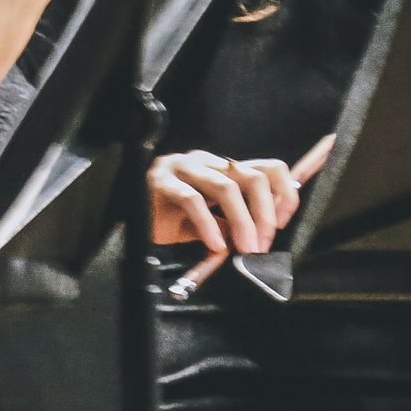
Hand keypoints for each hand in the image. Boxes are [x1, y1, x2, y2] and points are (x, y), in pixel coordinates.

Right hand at [150, 150, 298, 254]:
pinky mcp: (161, 180)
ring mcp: (183, 167)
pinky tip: (214, 245)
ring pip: (227, 186)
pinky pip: (192, 200)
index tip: (283, 224)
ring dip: (242, 222)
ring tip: (245, 249)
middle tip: (262, 246)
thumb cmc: (169, 221)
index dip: (284, 194)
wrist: (127, 224)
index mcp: (222, 168)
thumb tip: (261, 238)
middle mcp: (207, 162)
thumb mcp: (211, 223)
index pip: (267, 169)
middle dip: (264, 214)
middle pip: (253, 177)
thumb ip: (234, 223)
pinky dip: (209, 226)